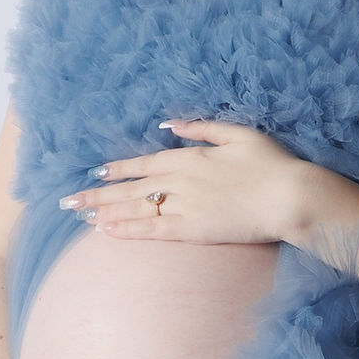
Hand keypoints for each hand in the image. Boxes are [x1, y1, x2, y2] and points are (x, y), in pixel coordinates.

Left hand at [57, 118, 310, 243]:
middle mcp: (180, 182)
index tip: (96, 171)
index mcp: (190, 158)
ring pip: (135, 210)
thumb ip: (202, 129)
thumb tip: (171, 126)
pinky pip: (153, 231)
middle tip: (69, 201)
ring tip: (82, 217)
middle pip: (130, 188)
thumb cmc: (271, 165)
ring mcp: (184, 208)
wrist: (289, 198)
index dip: (118, 168)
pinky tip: (108, 232)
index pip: (143, 163)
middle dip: (98, 194)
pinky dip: (128, 231)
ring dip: (106, 213)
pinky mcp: (193, 231)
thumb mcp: (238, 134)